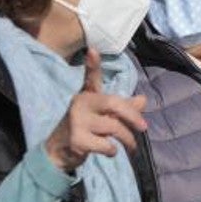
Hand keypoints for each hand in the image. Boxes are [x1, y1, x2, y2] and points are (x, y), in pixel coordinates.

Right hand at [44, 48, 147, 172]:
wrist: (57, 151)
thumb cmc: (84, 130)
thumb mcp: (102, 116)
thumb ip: (122, 108)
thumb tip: (143, 100)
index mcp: (86, 96)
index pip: (91, 77)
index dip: (92, 64)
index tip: (92, 50)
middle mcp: (80, 104)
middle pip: (113, 103)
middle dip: (132, 115)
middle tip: (143, 127)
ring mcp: (77, 121)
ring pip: (113, 127)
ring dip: (127, 139)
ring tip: (131, 146)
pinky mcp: (78, 140)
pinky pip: (106, 145)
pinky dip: (113, 150)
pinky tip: (110, 151)